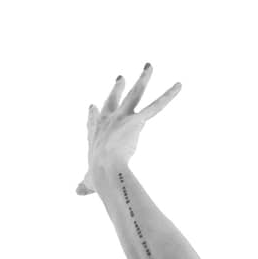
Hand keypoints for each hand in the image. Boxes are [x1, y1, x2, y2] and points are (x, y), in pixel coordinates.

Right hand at [75, 64, 181, 195]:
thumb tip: (78, 192)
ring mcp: (123, 117)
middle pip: (113, 99)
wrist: (106, 169)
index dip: (94, 115)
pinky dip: (169, 95)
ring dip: (143, 78)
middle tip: (122, 77)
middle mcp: (108, 119)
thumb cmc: (97, 176)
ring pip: (135, 94)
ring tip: (149, 66)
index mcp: (95, 132)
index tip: (93, 106)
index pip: (94, 120)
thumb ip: (85, 184)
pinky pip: (157, 106)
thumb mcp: (88, 180)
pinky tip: (179, 86)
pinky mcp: (137, 120)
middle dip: (118, 88)